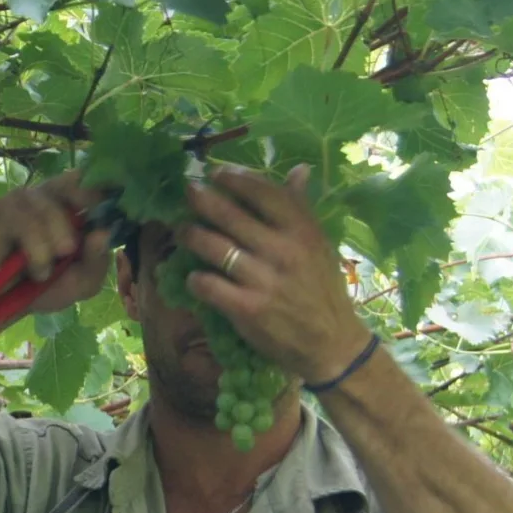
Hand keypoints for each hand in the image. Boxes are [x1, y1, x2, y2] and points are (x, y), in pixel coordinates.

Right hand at [0, 171, 110, 318]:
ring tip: (48, 271)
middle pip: (74, 181)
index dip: (107, 188)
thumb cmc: (44, 288)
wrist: (3, 305)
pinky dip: (36, 253)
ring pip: (49, 208)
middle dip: (82, 210)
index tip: (116, 210)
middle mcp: (48, 194)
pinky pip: (26, 224)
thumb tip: (102, 232)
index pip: (94, 180)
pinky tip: (36, 271)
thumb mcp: (82, 281)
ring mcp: (22, 199)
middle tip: (74, 247)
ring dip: (54, 244)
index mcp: (72, 204)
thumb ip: (97, 260)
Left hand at [178, 165, 373, 384]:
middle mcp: (283, 250)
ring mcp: (264, 280)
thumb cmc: (322, 290)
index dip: (235, 178)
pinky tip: (192, 277)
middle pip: (230, 215)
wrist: (332, 343)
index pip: (264, 192)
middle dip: (202, 200)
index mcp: (303, 230)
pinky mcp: (248, 309)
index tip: (216, 173)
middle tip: (188, 192)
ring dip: (190, 235)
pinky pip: (208, 285)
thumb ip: (302, 208)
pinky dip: (194, 279)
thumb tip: (298, 169)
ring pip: (213, 246)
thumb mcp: (319, 245)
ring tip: (181, 231)